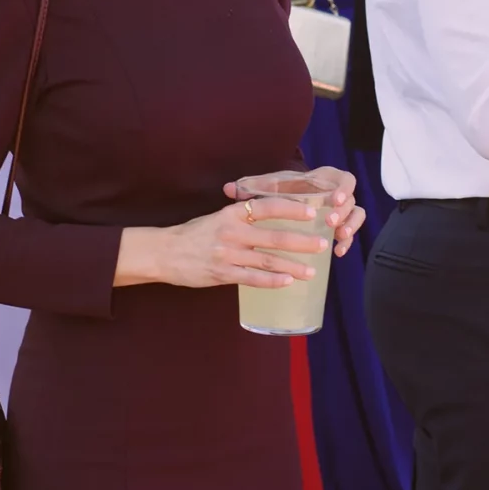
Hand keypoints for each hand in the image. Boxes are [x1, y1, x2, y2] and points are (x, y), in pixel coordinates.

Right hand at [119, 192, 327, 291]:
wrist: (165, 252)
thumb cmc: (194, 234)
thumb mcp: (217, 217)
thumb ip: (242, 216)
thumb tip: (270, 213)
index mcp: (233, 213)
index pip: (268, 207)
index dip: (292, 208)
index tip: (312, 211)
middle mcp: (233, 232)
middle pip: (275, 236)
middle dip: (302, 242)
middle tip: (323, 245)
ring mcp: (228, 254)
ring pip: (268, 260)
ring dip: (293, 266)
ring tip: (312, 271)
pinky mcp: (222, 274)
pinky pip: (252, 278)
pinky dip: (272, 281)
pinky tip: (288, 282)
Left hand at [230, 166, 363, 255]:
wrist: (291, 196)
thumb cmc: (279, 190)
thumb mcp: (267, 186)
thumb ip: (251, 186)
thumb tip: (228, 188)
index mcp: (322, 178)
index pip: (343, 178)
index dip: (343, 188)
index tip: (334, 199)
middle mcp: (336, 192)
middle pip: (351, 200)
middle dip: (344, 212)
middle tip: (332, 223)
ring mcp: (340, 209)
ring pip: (356, 215)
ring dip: (350, 226)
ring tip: (338, 237)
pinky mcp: (339, 224)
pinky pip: (350, 233)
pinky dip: (347, 242)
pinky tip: (339, 253)